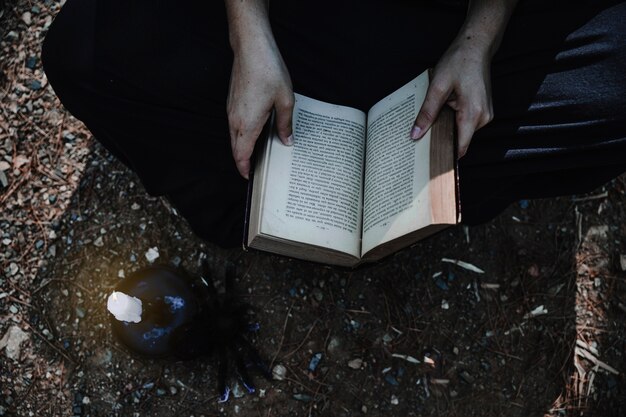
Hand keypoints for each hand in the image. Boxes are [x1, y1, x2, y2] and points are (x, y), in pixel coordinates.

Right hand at [227, 41, 293, 178]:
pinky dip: (242, 134)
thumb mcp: (285, 101)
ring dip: (242, 148)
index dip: (244, 169)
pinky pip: (235, 125)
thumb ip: (285, 124)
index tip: (250, 178)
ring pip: (234, 137)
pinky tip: (255, 132)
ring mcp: (231, 110)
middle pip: (235, 149)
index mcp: (248, 124)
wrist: (251, 47)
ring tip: (257, 154)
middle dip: (244, 162)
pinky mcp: (232, 101)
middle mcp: (235, 119)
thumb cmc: (268, 70)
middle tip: (256, 170)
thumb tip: (286, 140)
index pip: (241, 155)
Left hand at [410, 36, 493, 157]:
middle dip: (442, 141)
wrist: (477, 45)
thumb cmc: (459, 61)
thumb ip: (427, 113)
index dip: (445, 157)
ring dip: (447, 129)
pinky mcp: (482, 110)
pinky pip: (465, 122)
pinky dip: (453, 121)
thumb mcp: (438, 87)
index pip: (460, 147)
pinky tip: (441, 114)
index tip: (429, 163)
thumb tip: (415, 135)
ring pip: (462, 131)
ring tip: (429, 124)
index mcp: (473, 115)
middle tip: (420, 142)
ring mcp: (485, 114)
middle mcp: (483, 118)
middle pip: (460, 140)